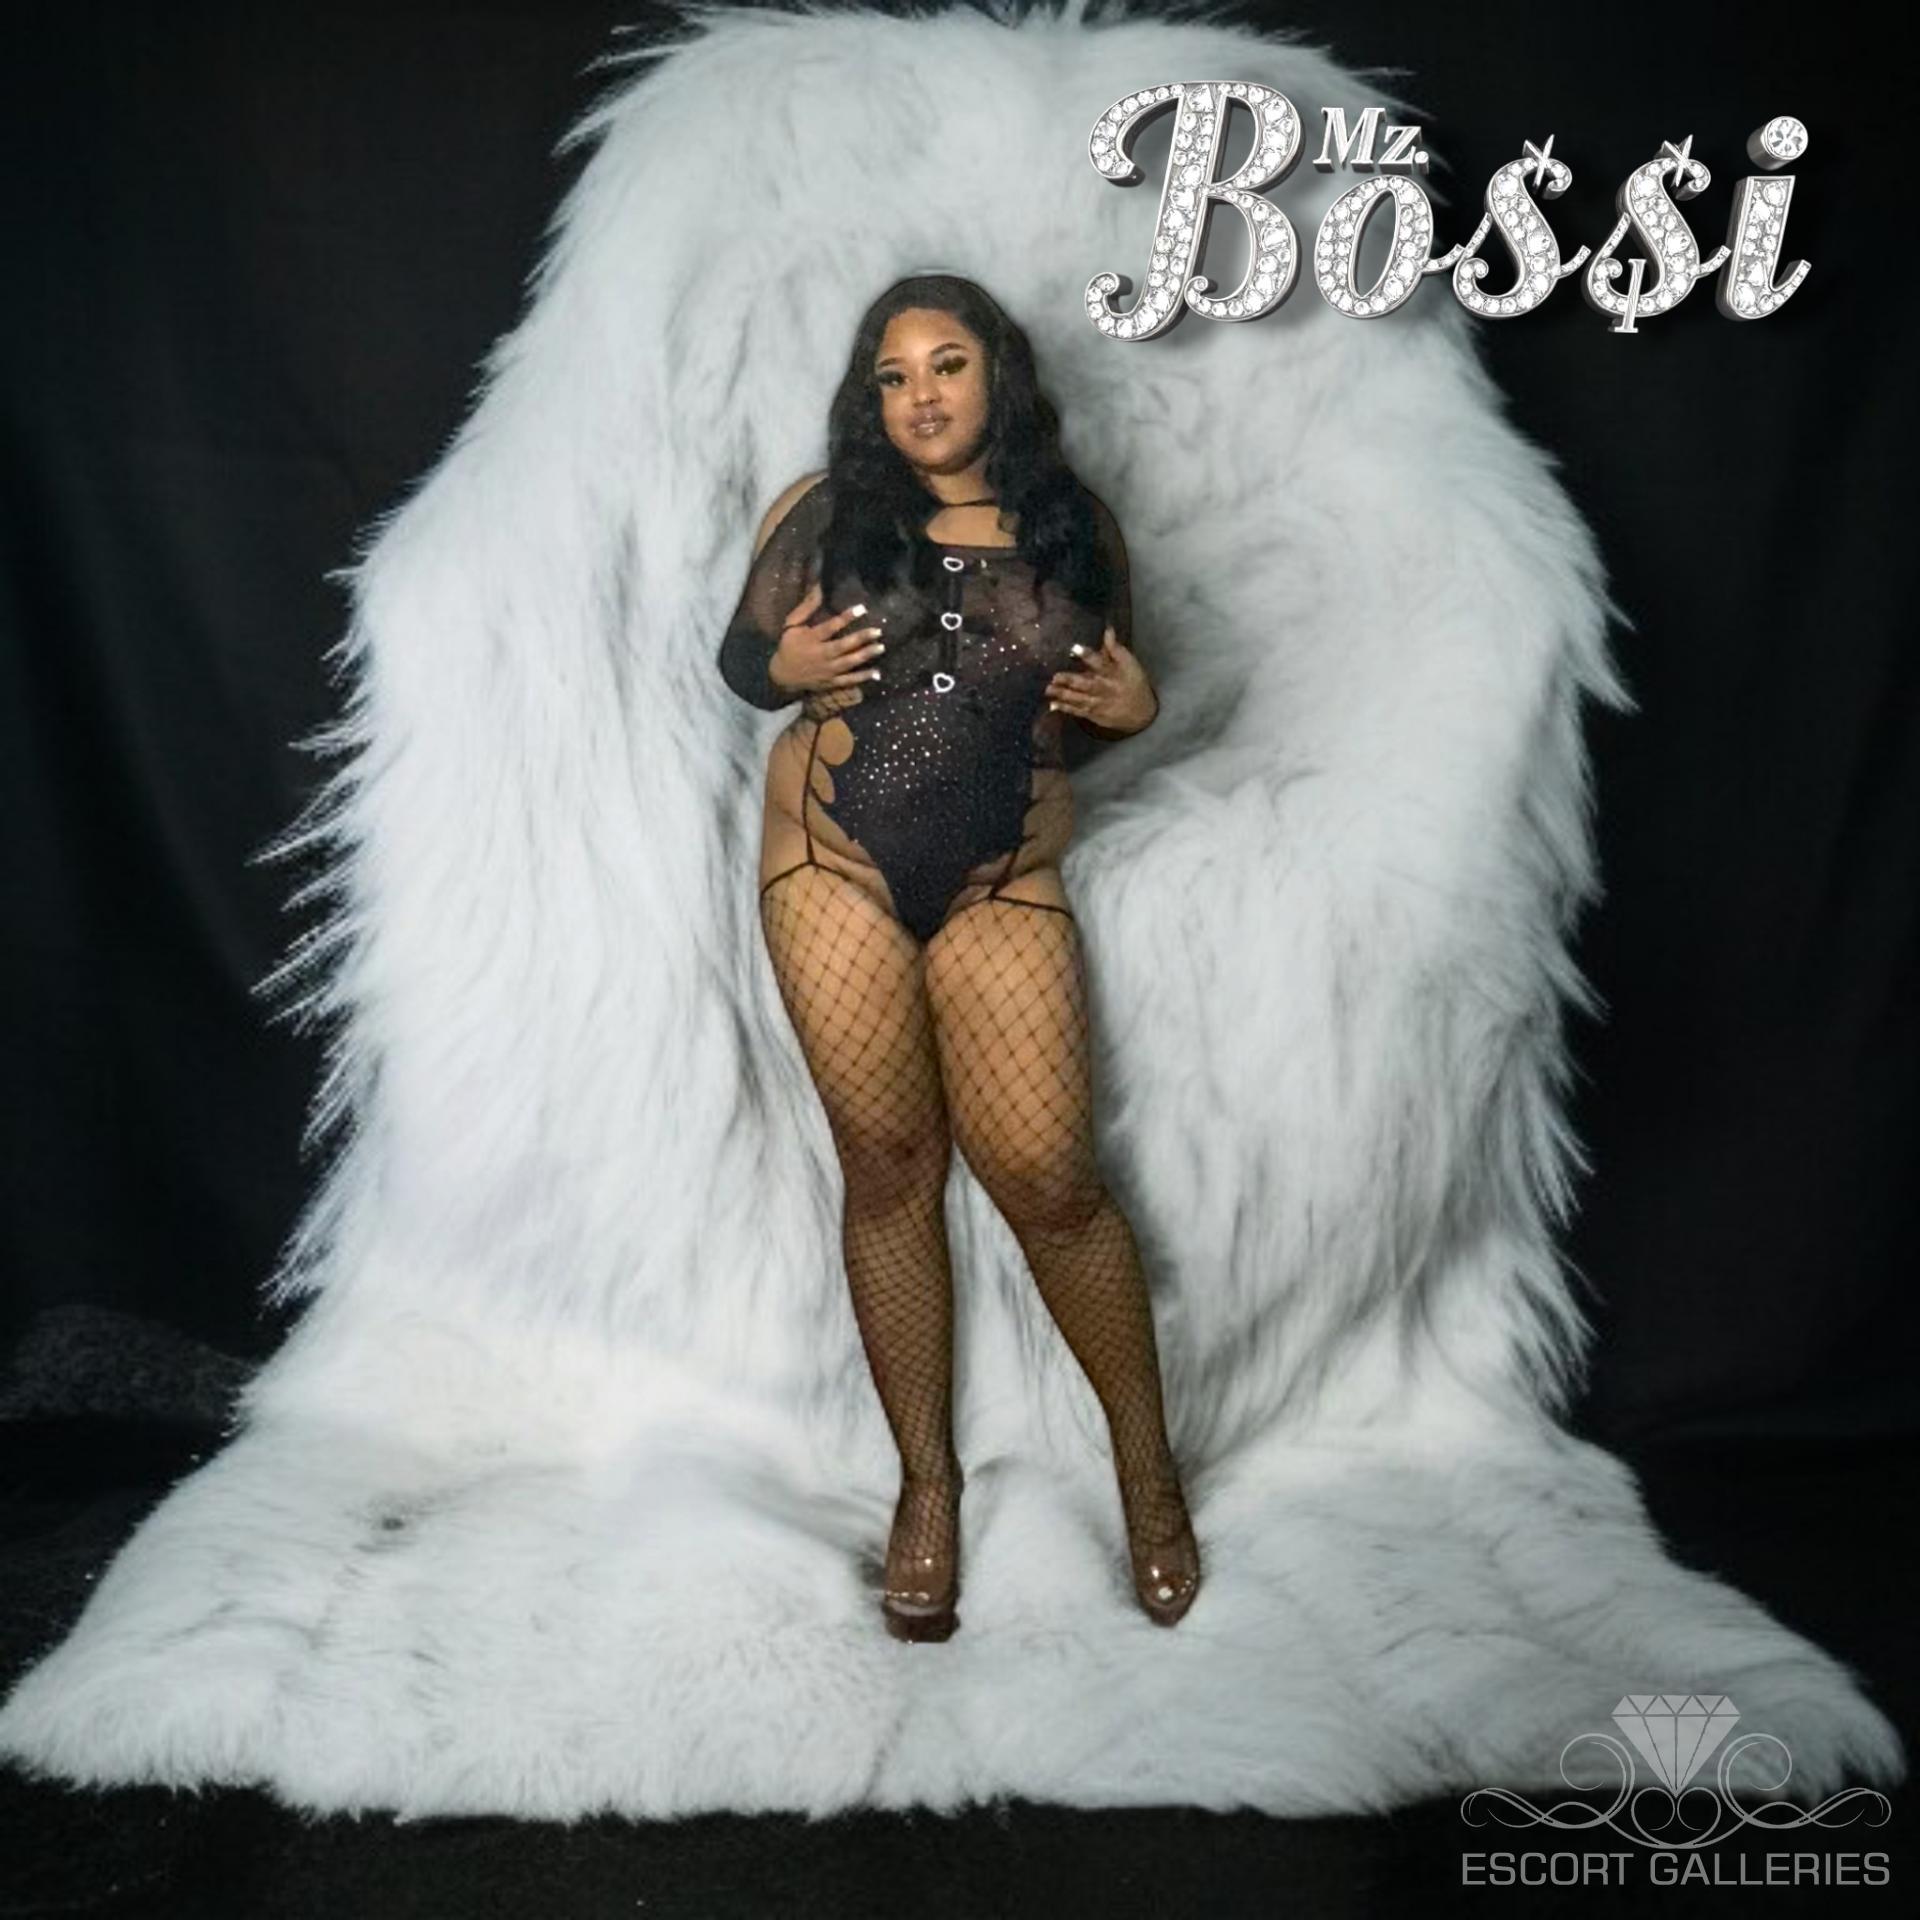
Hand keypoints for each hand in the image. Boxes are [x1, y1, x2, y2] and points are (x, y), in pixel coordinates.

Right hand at [769, 583, 885, 693]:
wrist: (782, 676)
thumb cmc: (789, 646)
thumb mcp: (792, 625)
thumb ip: (806, 608)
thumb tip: (818, 588)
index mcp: (811, 638)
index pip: (830, 626)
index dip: (846, 617)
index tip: (862, 608)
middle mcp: (820, 655)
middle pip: (843, 646)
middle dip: (861, 639)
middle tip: (878, 632)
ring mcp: (826, 670)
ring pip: (848, 663)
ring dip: (865, 656)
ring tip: (880, 648)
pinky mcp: (830, 682)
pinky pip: (848, 680)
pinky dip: (862, 677)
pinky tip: (877, 673)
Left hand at [1046, 626, 1157, 733]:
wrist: (1142, 712)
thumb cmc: (1134, 682)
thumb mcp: (1130, 663)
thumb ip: (1116, 648)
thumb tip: (1108, 630)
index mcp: (1113, 673)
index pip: (1100, 663)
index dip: (1088, 655)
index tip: (1075, 648)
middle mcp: (1104, 689)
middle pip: (1086, 684)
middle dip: (1070, 680)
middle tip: (1055, 676)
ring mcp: (1098, 703)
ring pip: (1079, 699)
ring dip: (1063, 694)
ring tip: (1048, 689)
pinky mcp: (1093, 714)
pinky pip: (1078, 712)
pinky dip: (1066, 708)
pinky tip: (1053, 705)